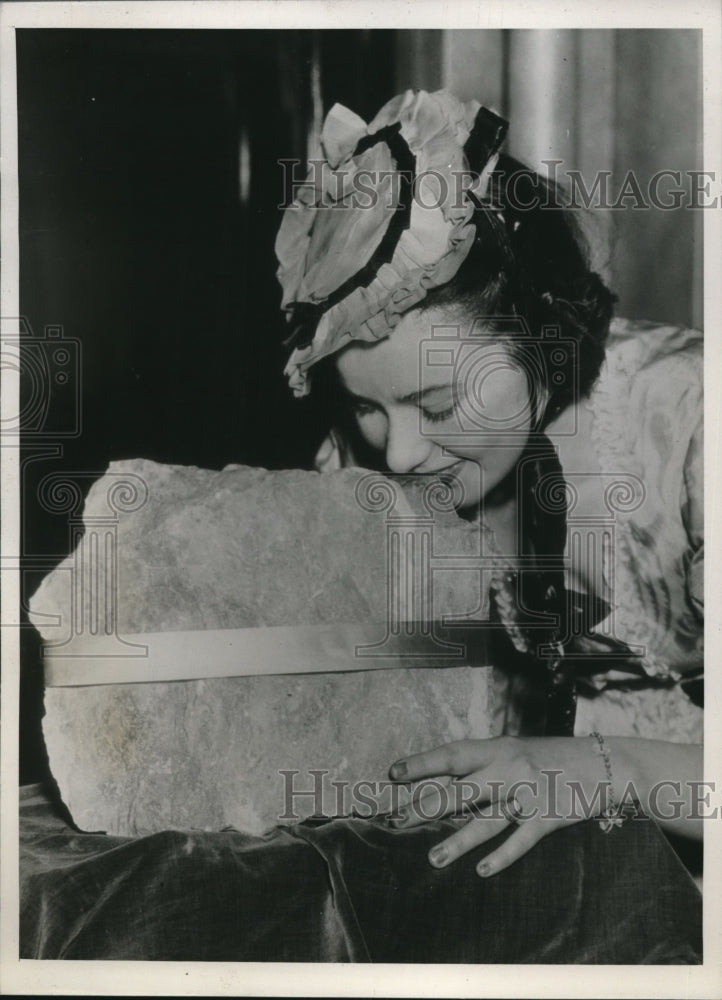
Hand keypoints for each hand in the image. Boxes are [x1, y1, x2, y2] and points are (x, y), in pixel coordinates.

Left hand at [388, 736, 624, 876]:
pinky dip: (502, 857)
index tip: (392, 773)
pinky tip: (483, 871)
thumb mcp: (519, 750)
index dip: (422, 764)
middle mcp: (509, 768)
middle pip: (461, 790)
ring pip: (486, 821)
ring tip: (433, 859)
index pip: (452, 755)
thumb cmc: (556, 757)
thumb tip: (450, 780)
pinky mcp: (549, 816)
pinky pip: (521, 840)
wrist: (608, 763)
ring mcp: (529, 794)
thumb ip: (488, 764)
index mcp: (499, 749)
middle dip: (428, 806)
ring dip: (459, 841)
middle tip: (398, 820)